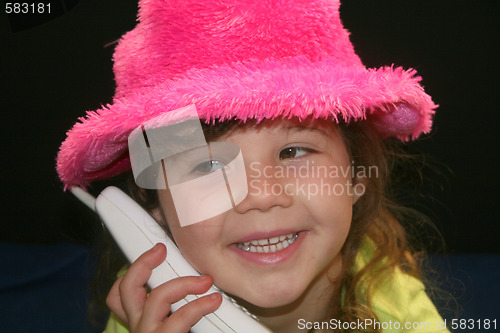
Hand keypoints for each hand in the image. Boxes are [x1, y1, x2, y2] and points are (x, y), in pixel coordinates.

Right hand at [106, 243, 222, 332]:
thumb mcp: (168, 324)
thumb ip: (171, 307)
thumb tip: (195, 280)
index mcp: (137, 321)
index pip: (118, 294)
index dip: (131, 270)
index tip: (154, 252)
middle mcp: (138, 327)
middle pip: (126, 289)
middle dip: (143, 263)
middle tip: (161, 250)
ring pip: (157, 298)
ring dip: (183, 284)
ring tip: (204, 281)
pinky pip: (179, 319)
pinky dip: (199, 306)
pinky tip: (212, 301)